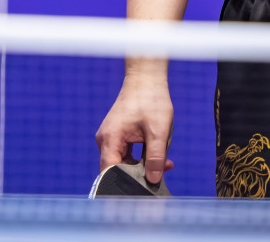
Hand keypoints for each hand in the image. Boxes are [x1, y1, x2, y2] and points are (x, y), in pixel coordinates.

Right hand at [96, 69, 175, 184]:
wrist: (146, 79)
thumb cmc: (151, 100)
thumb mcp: (158, 131)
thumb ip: (155, 157)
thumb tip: (153, 180)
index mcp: (110, 139)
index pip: (110, 172)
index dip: (124, 184)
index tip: (142, 189)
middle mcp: (105, 140)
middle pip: (118, 169)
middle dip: (140, 174)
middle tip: (161, 174)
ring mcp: (110, 138)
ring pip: (124, 162)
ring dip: (143, 165)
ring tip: (165, 162)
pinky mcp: (117, 136)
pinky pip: (127, 153)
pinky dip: (142, 156)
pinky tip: (159, 155)